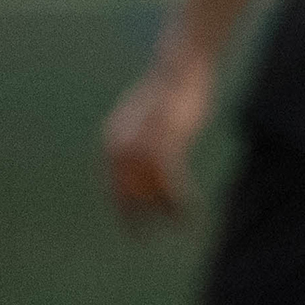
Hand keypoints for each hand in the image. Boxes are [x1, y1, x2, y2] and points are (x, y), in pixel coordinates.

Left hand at [102, 53, 212, 230]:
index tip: (130, 221)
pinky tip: (191, 212)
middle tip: (140, 237)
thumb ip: (143, 135)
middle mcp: (121, 147)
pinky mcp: (165, 147)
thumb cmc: (171, 88)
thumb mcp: (150, 114)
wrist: (180, 66)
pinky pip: (172, 185)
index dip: (121, 203)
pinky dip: (181, 202)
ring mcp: (142, 148)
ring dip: (165, 211)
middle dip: (133, 216)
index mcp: (113, 138)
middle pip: (126, 191)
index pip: (113, 181)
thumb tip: (143, 151)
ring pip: (151, 192)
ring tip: (180, 225)